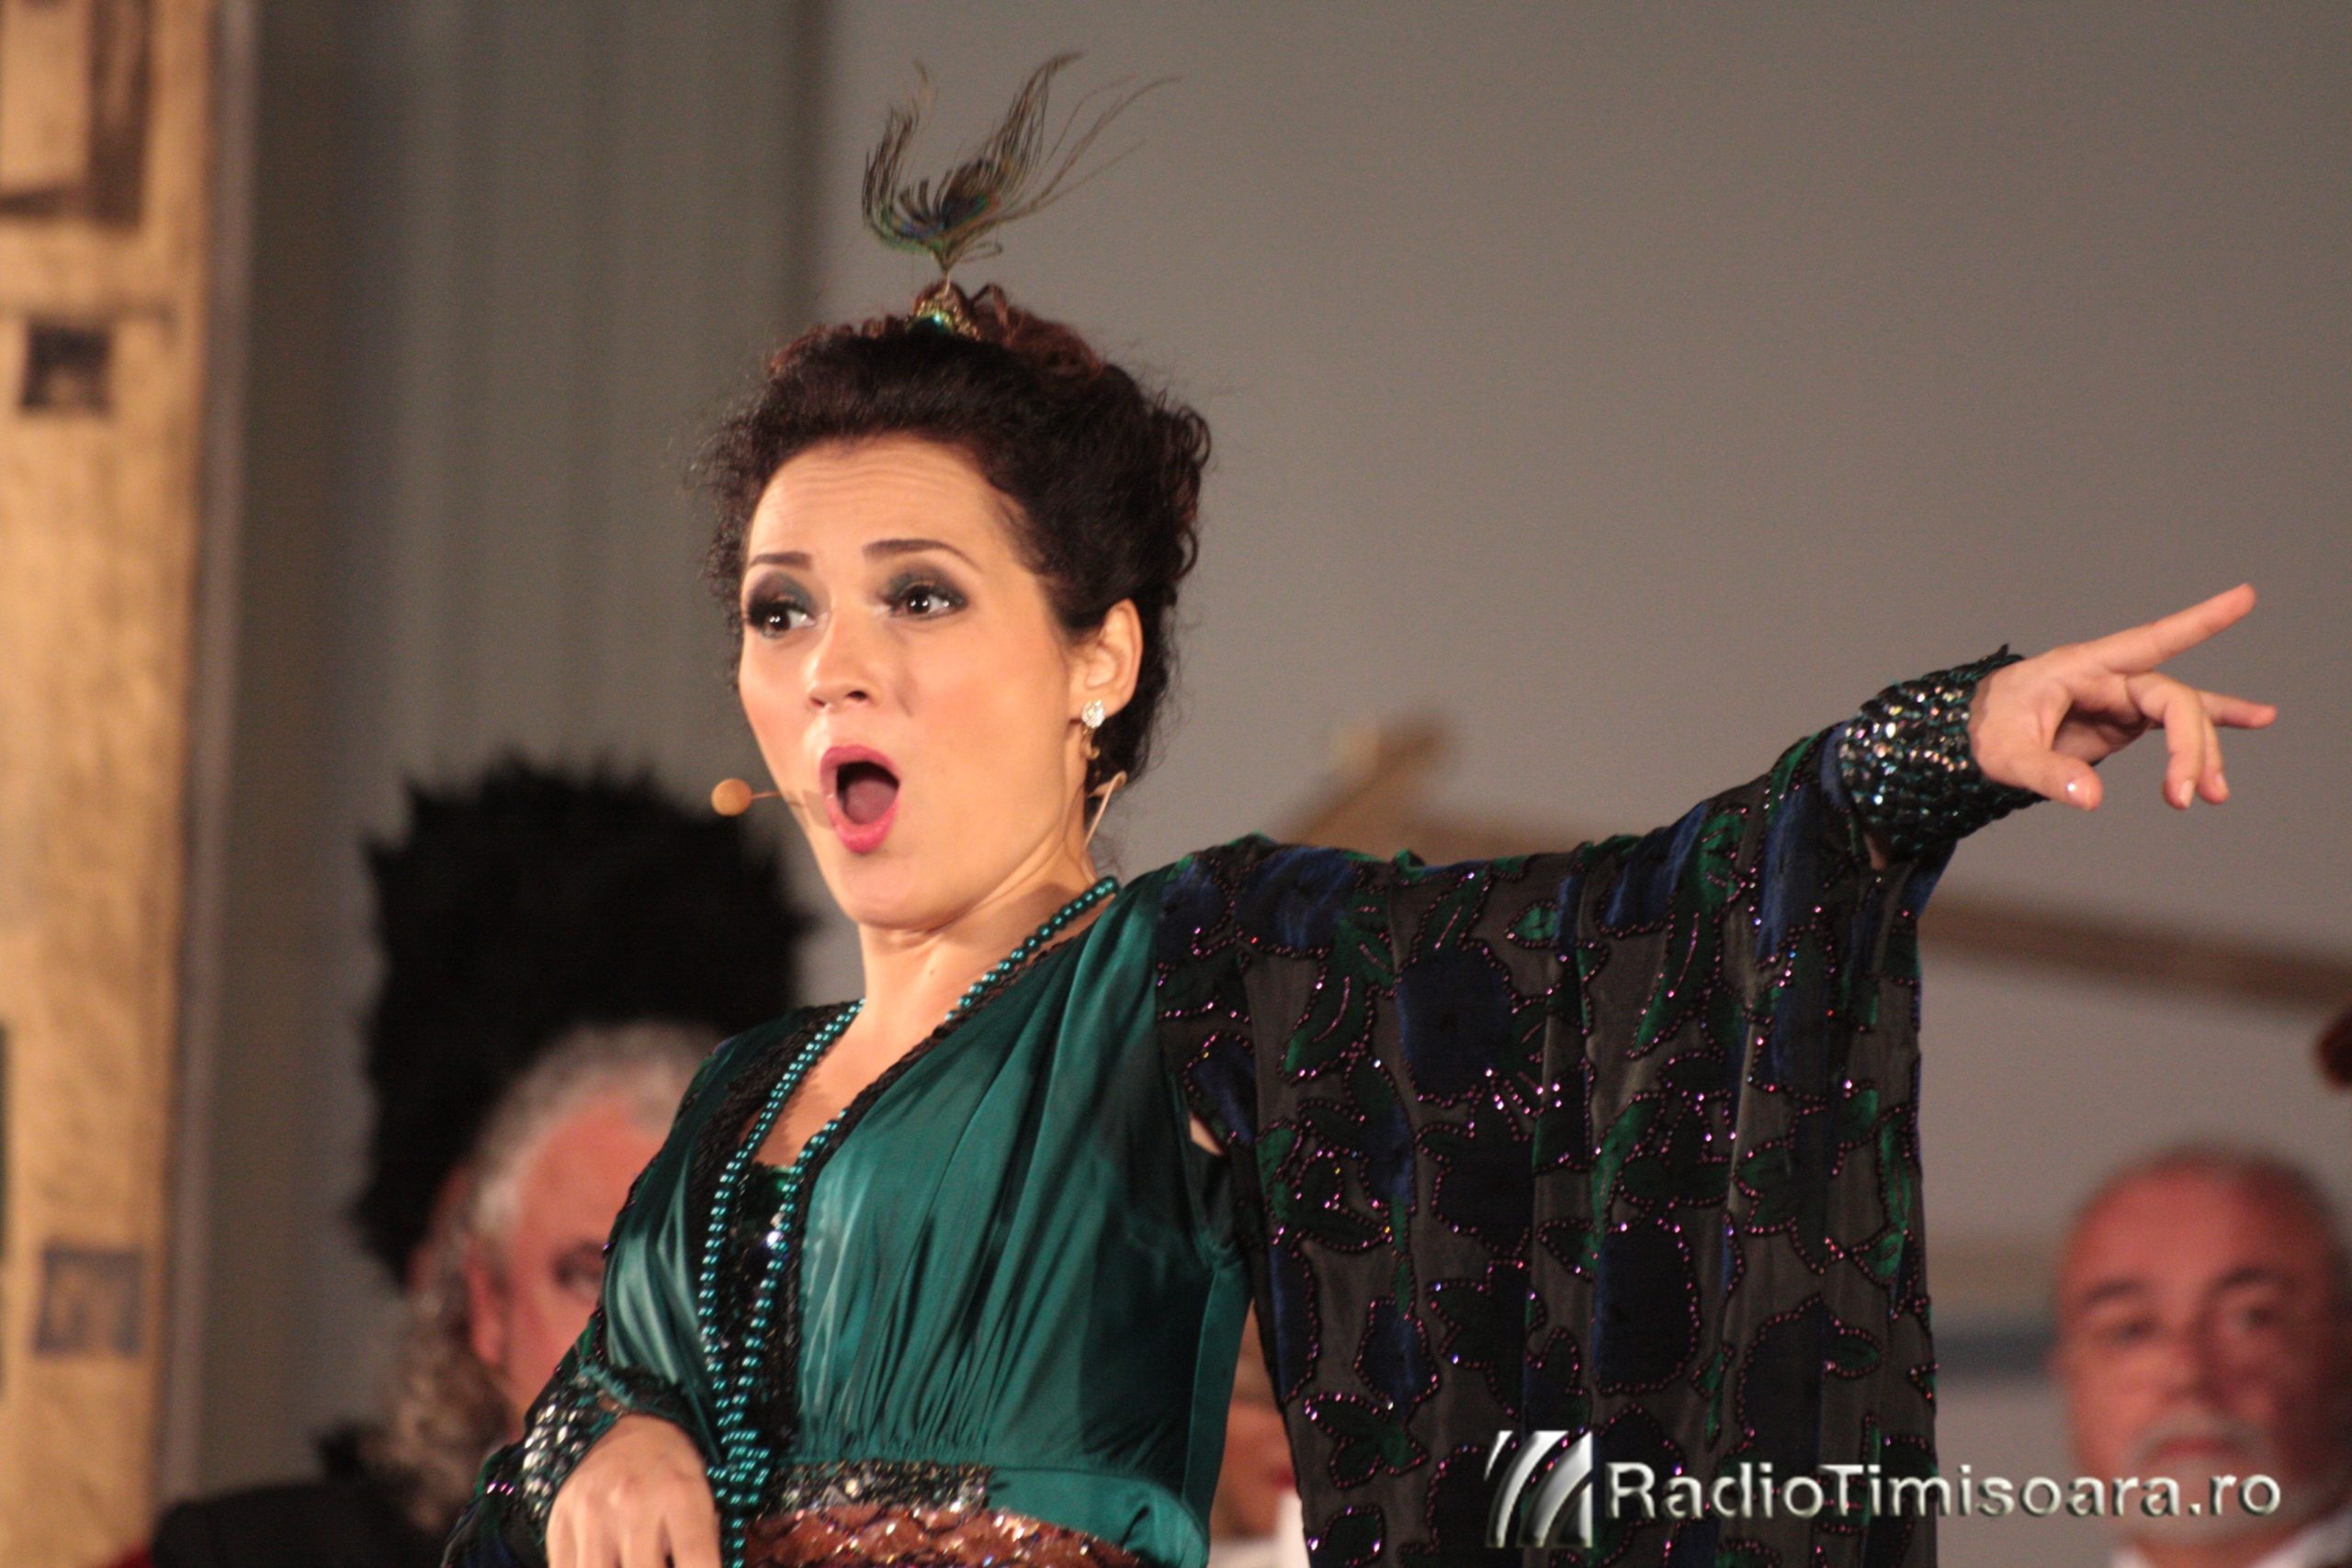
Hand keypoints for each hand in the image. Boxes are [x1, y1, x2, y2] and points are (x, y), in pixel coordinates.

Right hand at [548, 1414, 720, 1567]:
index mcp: (680, 1494)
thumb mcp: (700, 1491)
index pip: (697, 1562)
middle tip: (661, 1563)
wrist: (619, 1424)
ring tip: (630, 1562)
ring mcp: (591, 1518)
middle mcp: (634, 1505)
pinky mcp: (559, 1527)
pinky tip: (606, 1561)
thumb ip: (701, 1541)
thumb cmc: (668, 1465)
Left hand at [1968, 583, 2276, 810]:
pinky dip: (2209, 733)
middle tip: (2188, 796)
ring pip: (2182, 718)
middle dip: (2189, 746)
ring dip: (2202, 754)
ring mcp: (2121, 699)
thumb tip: (2092, 797)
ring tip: (2213, 795)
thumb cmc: (1984, 729)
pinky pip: (2177, 725)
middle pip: (2173, 700)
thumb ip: (2048, 773)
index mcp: (2082, 667)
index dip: (2197, 621)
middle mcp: (2110, 678)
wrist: (1972, 733)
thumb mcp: (2005, 753)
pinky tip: (2258, 720)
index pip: (2149, 640)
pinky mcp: (2125, 720)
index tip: (2243, 597)